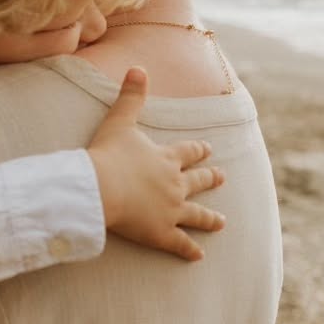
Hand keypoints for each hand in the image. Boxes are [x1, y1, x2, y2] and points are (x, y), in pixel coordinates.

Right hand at [87, 68, 225, 261]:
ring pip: (196, 215)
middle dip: (210, 179)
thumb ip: (131, 96)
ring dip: (209, 218)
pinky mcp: (161, 234)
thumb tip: (139, 67)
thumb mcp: (120, 121)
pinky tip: (199, 255)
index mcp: (167, 159)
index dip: (199, 151)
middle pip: (198, 181)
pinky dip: (189, 250)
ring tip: (221, 222)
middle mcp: (175, 184)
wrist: (101, 188)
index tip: (209, 149)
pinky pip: (180, 244)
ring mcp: (171, 211)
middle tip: (222, 178)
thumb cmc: (108, 155)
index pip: (189, 153)